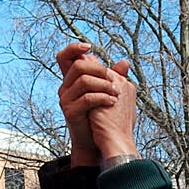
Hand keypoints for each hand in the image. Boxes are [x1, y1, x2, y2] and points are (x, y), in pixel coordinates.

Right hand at [56, 41, 138, 165]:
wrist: (95, 141)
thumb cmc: (101, 116)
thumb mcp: (107, 93)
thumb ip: (113, 77)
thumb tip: (125, 62)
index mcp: (72, 80)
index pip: (64, 57)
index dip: (73, 48)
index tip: (89, 46)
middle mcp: (65, 87)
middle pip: (79, 66)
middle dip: (100, 70)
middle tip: (113, 79)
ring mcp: (65, 100)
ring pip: (84, 81)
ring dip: (104, 85)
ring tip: (116, 93)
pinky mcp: (70, 111)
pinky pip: (87, 98)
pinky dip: (103, 97)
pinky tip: (112, 101)